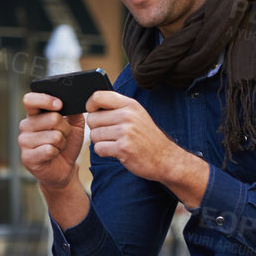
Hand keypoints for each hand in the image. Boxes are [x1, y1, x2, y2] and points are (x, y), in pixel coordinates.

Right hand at [19, 92, 84, 193]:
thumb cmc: (67, 144)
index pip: (30, 100)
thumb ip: (73, 111)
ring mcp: (24, 141)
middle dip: (66, 128)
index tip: (60, 105)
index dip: (45, 100)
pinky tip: (53, 155)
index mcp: (34, 114)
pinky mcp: (27, 157)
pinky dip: (57, 152)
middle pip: (52, 118)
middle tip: (63, 135)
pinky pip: (49, 150)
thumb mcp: (74, 124)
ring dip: (62, 142)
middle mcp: (25, 126)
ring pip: (54, 136)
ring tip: (58, 146)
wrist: (64, 168)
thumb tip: (75, 100)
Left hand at [86, 90, 211, 208]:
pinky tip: (116, 151)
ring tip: (115, 143)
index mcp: (130, 105)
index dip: (90, 105)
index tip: (93, 112)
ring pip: (94, 135)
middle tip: (109, 134)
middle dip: (96, 128)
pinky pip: (98, 148)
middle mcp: (127, 116)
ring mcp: (125, 132)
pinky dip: (103, 152)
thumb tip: (92, 105)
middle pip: (92, 118)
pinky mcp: (123, 148)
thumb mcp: (137, 115)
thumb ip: (118, 108)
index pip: (98, 97)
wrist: (165, 158)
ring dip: (100, 142)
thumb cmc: (147, 137)